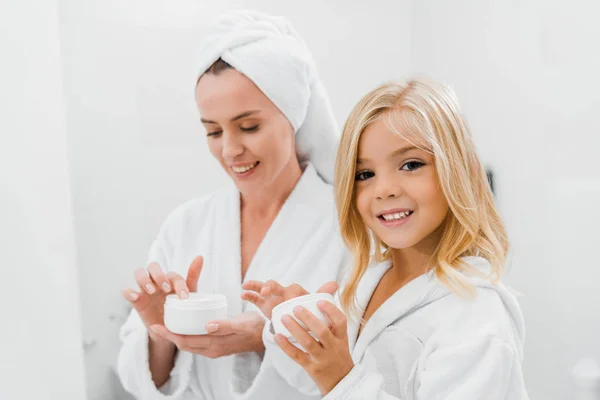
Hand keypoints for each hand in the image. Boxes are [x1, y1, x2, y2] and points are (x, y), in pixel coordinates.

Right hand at [121, 256, 202, 342]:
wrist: (168, 329)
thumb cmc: (178, 308)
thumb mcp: (189, 294)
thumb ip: (193, 276)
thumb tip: (200, 257)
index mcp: (170, 279)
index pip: (173, 275)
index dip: (179, 284)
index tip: (184, 297)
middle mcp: (156, 281)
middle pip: (153, 266)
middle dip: (159, 275)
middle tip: (166, 289)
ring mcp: (145, 289)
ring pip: (139, 273)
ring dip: (145, 279)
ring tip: (152, 291)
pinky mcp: (136, 300)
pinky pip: (127, 292)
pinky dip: (128, 292)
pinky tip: (135, 296)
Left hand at [148, 311, 265, 357]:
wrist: (267, 335)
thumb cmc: (254, 327)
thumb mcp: (240, 324)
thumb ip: (224, 325)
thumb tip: (207, 326)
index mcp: (214, 346)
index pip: (185, 342)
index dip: (169, 335)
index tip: (156, 325)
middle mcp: (211, 350)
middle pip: (184, 344)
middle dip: (169, 335)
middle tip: (155, 323)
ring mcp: (214, 349)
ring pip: (190, 344)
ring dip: (177, 335)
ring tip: (166, 323)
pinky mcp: (217, 345)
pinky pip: (197, 341)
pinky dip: (187, 334)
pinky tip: (185, 324)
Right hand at [241, 280, 337, 317]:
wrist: (296, 320)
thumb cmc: (306, 310)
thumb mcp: (313, 304)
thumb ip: (322, 294)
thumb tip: (335, 283)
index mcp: (294, 293)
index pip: (291, 287)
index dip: (289, 290)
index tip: (286, 293)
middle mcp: (282, 292)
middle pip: (274, 285)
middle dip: (269, 286)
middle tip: (265, 291)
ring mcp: (271, 297)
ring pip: (262, 288)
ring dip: (255, 286)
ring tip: (246, 287)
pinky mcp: (264, 304)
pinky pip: (254, 298)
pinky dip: (248, 295)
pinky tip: (242, 294)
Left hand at [274, 300, 353, 394]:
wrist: (340, 381)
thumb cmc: (337, 354)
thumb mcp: (341, 339)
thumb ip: (332, 322)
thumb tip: (323, 296)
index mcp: (341, 337)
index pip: (340, 321)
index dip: (330, 310)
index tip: (319, 301)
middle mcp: (333, 347)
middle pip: (322, 331)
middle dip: (308, 318)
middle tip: (296, 307)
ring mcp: (322, 358)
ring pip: (308, 342)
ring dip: (295, 329)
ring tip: (284, 318)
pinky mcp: (311, 367)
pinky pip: (297, 356)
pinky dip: (286, 346)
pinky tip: (277, 336)